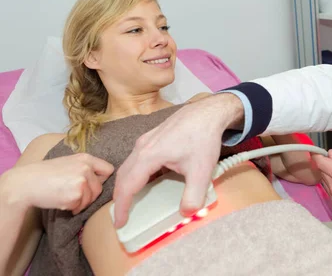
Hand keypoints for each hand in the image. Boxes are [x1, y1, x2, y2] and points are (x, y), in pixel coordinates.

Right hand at [9, 153, 113, 214]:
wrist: (26, 183)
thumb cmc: (45, 174)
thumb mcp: (68, 163)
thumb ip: (85, 168)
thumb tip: (104, 178)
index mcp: (86, 158)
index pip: (108, 169)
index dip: (102, 179)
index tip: (92, 185)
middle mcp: (86, 168)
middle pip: (100, 188)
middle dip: (89, 195)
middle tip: (74, 195)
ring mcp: (82, 181)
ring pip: (91, 199)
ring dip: (80, 203)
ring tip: (65, 197)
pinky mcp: (76, 195)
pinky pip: (80, 206)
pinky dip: (72, 208)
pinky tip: (60, 201)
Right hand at [112, 93, 243, 227]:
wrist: (208, 112)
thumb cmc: (203, 137)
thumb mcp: (201, 171)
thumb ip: (194, 195)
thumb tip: (186, 213)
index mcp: (148, 156)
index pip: (127, 186)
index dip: (121, 207)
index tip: (119, 222)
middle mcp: (142, 146)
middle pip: (123, 175)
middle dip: (120, 197)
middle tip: (122, 215)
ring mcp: (146, 139)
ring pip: (129, 165)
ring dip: (126, 183)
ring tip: (130, 200)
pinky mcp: (153, 136)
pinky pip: (137, 158)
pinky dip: (135, 173)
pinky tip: (146, 180)